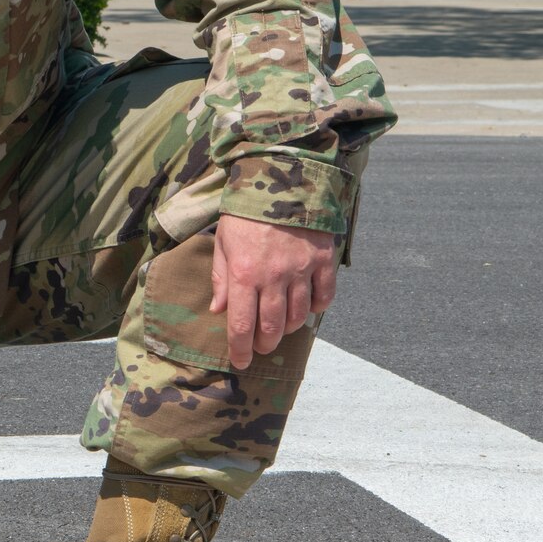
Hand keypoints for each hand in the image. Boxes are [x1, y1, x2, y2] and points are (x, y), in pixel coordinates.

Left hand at [209, 216, 338, 370]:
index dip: (240, 350)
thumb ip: (221, 278)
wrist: (280, 178)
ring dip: (289, 329)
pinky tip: (308, 306)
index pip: (241, 326)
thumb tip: (218, 310)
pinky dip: (317, 308)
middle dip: (265, 344)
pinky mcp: (323, 259)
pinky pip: (324, 296)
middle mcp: (273, 276)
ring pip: (299, 316)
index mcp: (243, 273)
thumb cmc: (245, 213)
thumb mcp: (223, 242)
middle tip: (260, 345)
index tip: (240, 363)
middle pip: (272, 327)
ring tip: (281, 327)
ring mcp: (301, 269)